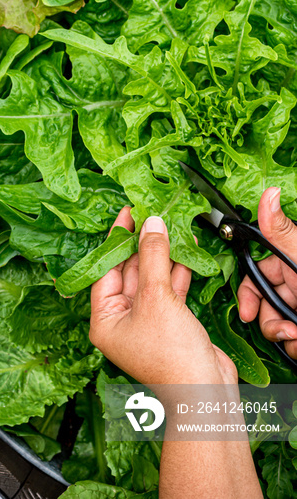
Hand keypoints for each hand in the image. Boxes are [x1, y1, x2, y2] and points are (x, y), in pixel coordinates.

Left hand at [89, 208, 237, 386]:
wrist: (206, 393)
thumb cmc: (171, 356)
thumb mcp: (157, 298)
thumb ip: (153, 257)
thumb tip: (150, 225)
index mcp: (105, 319)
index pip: (106, 269)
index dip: (117, 240)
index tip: (127, 215)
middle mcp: (121, 320)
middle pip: (129, 272)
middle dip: (142, 244)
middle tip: (151, 216)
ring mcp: (146, 322)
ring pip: (151, 279)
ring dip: (162, 254)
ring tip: (169, 226)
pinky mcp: (169, 323)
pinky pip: (169, 289)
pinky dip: (177, 270)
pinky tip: (185, 249)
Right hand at [238, 187, 296, 358]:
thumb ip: (281, 230)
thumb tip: (270, 193)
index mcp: (288, 266)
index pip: (255, 279)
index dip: (248, 297)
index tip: (246, 313)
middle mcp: (293, 286)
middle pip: (264, 306)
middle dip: (269, 323)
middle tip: (284, 330)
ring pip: (277, 327)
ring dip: (284, 338)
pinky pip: (291, 342)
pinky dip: (295, 346)